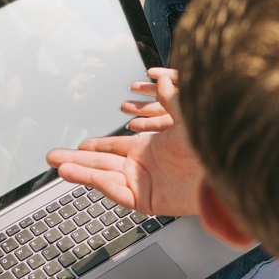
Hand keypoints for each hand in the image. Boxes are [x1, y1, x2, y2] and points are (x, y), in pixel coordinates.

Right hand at [46, 69, 203, 214]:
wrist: (226, 172)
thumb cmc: (212, 147)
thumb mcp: (187, 118)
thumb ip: (172, 99)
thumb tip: (164, 79)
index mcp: (149, 150)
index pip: (113, 149)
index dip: (94, 148)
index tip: (78, 146)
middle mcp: (143, 168)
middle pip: (101, 165)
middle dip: (76, 161)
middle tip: (52, 158)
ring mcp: (143, 184)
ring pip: (104, 178)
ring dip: (80, 172)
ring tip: (57, 167)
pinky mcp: (146, 200)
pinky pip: (117, 192)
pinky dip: (99, 183)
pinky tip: (81, 174)